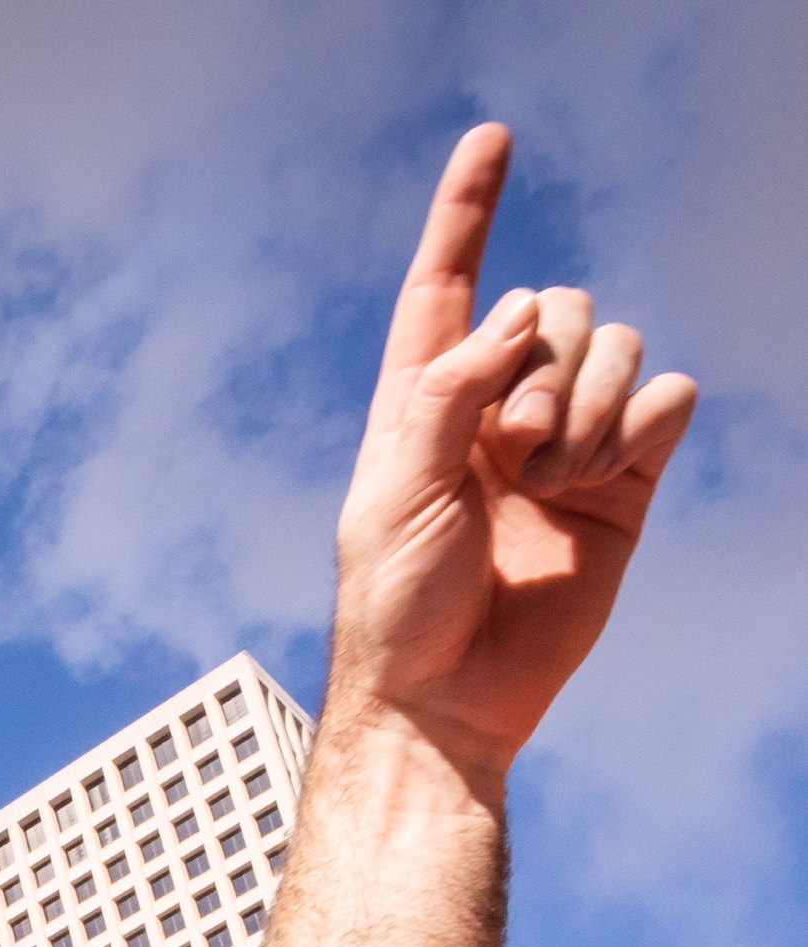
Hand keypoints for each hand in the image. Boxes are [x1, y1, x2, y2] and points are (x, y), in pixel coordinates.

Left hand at [329, 126, 694, 785]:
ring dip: (590, 399)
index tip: (491, 139)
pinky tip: (602, 477)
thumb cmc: (396, 607)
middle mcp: (497, 410)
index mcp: (424, 402)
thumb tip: (515, 314)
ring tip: (551, 478)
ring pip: (615, 344)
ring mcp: (565, 442)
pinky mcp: (623, 481)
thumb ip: (447, 389)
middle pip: (555, 306)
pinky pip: (665, 397)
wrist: (447, 697)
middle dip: (545, 360)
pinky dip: (642, 421)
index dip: (467, 212)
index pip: (446, 285)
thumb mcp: (391, 492)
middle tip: (515, 449)